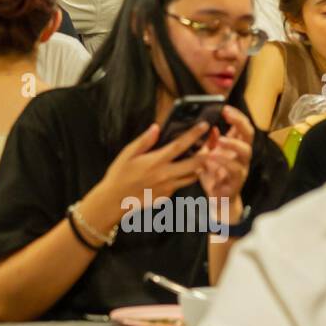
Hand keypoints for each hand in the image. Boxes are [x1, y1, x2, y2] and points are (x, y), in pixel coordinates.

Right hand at [89, 120, 210, 227]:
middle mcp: (165, 174)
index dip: (194, 134)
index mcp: (156, 161)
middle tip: (209, 146)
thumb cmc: (119, 174)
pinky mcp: (167, 195)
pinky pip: (180, 184)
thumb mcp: (127, 154)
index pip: (180, 145)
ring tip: (198, 159)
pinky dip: (183, 177)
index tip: (204, 125)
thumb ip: (144, 141)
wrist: (115, 200)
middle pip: (195, 163)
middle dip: (206, 154)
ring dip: (198, 167)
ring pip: (192, 176)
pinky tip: (177, 172)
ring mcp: (168, 187)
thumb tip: (156, 127)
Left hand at [196, 104, 252, 211]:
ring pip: (245, 152)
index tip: (225, 108)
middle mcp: (242, 156)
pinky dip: (223, 162)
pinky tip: (212, 157)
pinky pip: (234, 170)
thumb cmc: (214, 175)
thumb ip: (209, 142)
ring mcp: (242, 168)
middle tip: (228, 116)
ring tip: (219, 139)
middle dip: (240, 123)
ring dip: (232, 143)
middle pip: (249, 135)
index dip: (237, 116)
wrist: (217, 200)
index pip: (242, 127)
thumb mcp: (207, 155)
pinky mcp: (237, 182)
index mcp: (236, 147)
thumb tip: (210, 127)